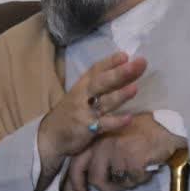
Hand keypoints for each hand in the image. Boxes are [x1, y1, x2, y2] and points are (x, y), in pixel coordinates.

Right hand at [36, 53, 147, 185]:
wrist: (50, 136)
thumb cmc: (71, 112)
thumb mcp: (80, 95)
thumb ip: (99, 85)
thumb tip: (126, 71)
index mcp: (83, 85)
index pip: (97, 69)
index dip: (111, 61)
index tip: (126, 54)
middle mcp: (83, 95)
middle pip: (102, 82)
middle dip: (120, 73)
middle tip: (139, 64)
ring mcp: (85, 112)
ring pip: (104, 102)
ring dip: (120, 95)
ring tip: (135, 88)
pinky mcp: (86, 128)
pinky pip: (103, 124)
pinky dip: (116, 122)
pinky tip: (128, 118)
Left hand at [68, 113, 186, 190]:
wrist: (165, 127)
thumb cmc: (140, 133)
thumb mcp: (113, 137)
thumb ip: (99, 154)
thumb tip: (92, 178)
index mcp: (96, 139)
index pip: (77, 165)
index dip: (77, 183)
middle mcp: (103, 145)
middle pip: (95, 179)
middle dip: (106, 188)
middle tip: (117, 190)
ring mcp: (117, 154)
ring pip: (116, 183)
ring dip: (127, 183)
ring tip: (138, 170)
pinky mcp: (132, 162)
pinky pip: (133, 181)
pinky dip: (141, 178)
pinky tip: (147, 167)